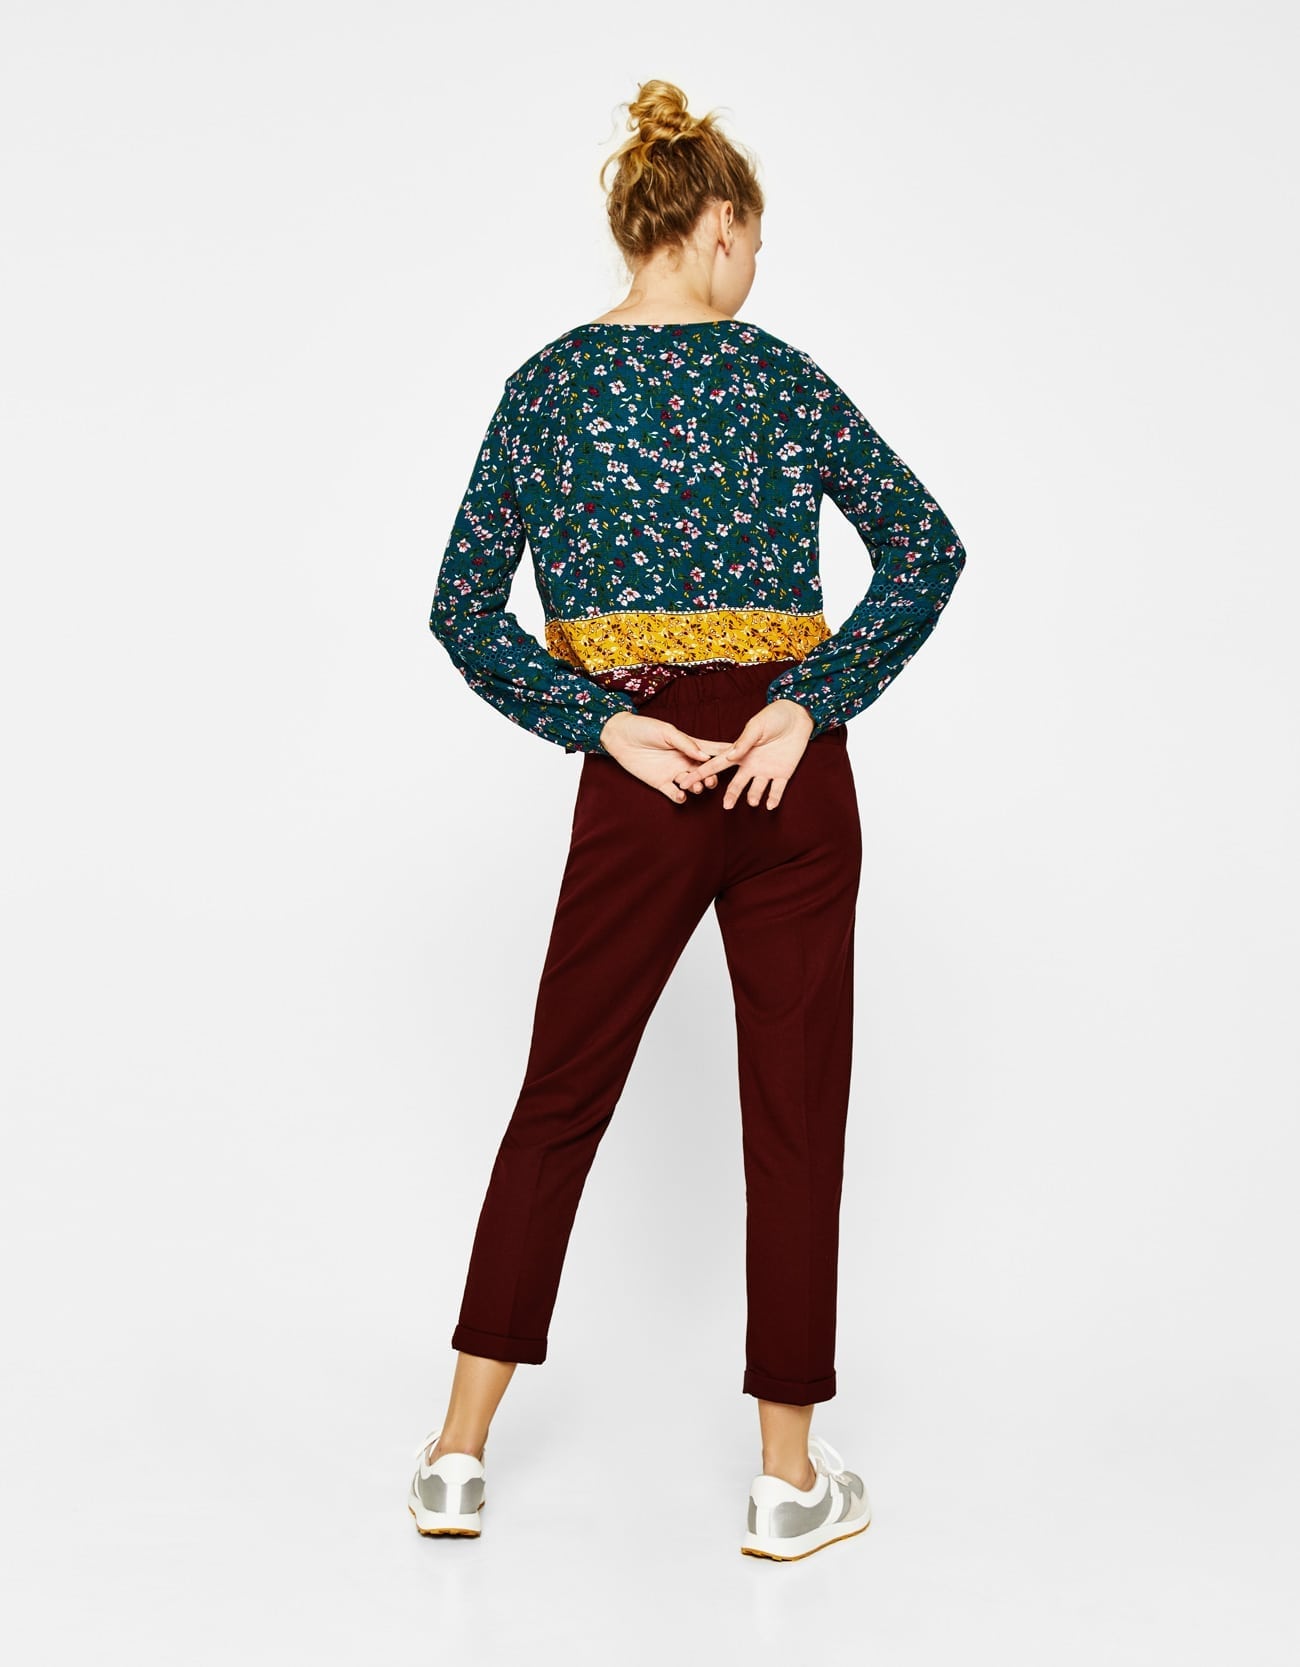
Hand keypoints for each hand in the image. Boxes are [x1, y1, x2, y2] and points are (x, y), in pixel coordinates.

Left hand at [598, 710, 737, 803]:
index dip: (725, 755)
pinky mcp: (660, 783)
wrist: (619, 736)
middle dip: (711, 778)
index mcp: (689, 746)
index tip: (740, 758)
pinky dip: (679, 797)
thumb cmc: (644, 728)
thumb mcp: (666, 732)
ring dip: (697, 787)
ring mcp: (673, 773)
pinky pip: (674, 794)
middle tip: (711, 781)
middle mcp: (684, 761)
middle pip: (705, 772)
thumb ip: (685, 744)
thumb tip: (705, 756)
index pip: (711, 751)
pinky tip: (681, 796)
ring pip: (692, 784)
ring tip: (696, 788)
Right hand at [671, 698, 814, 809]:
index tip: (685, 783)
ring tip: (753, 802)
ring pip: (756, 789)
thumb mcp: (756, 727)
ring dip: (754, 797)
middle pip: (736, 784)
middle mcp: (750, 765)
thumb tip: (729, 757)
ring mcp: (766, 771)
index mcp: (739, 753)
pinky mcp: (783, 773)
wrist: (797, 716)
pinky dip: (774, 798)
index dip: (701, 774)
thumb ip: (743, 742)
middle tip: (727, 806)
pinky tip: (770, 805)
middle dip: (731, 796)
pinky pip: (777, 790)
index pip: (716, 765)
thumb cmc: (773, 717)